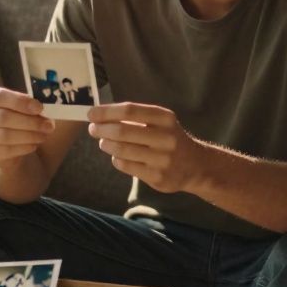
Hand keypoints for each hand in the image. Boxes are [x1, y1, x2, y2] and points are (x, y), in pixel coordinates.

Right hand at [0, 86, 54, 166]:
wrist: (6, 143)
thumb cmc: (17, 117)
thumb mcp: (22, 106)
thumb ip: (31, 103)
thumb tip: (49, 104)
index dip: (20, 102)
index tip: (40, 107)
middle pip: (3, 117)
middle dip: (29, 122)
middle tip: (48, 125)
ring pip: (5, 135)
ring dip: (29, 135)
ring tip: (44, 135)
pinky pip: (6, 150)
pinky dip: (23, 147)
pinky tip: (34, 145)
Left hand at [87, 103, 206, 193]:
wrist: (196, 165)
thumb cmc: (169, 138)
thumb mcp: (160, 121)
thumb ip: (135, 117)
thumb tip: (100, 114)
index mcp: (165, 118)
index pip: (130, 110)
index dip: (107, 112)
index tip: (91, 113)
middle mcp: (166, 137)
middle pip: (122, 131)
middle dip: (102, 129)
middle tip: (93, 129)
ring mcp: (162, 159)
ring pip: (121, 150)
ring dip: (106, 144)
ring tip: (103, 142)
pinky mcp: (157, 177)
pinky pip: (126, 166)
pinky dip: (116, 159)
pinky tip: (117, 156)